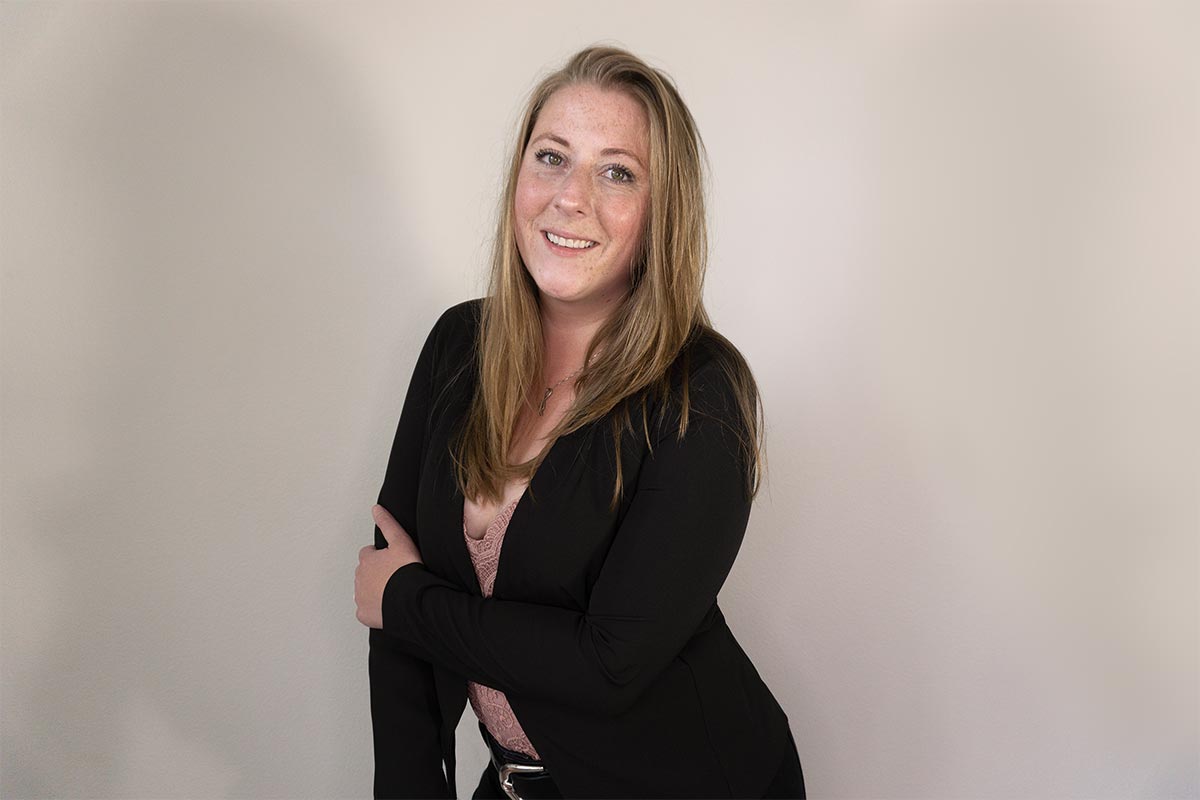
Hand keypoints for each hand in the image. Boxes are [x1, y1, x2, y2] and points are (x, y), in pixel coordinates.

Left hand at [355, 504, 422, 628]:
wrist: (411, 600)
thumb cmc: (408, 571)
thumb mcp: (401, 541)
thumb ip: (387, 523)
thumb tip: (376, 509)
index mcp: (366, 559)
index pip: (368, 554)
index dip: (381, 556)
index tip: (392, 561)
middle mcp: (359, 578)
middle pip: (366, 573)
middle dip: (377, 574)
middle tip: (395, 576)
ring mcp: (360, 597)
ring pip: (365, 591)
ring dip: (376, 590)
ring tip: (394, 591)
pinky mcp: (364, 614)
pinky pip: (367, 610)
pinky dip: (375, 609)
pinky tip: (389, 606)